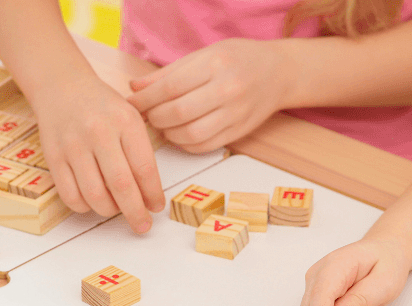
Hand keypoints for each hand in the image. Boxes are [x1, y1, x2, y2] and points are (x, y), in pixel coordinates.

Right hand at [27, 72, 163, 231]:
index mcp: (125, 122)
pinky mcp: (53, 156)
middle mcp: (99, 132)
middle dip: (135, 212)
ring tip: (116, 209)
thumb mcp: (130, 118)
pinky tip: (92, 201)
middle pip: (121, 185)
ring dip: (109, 211)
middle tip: (142, 225)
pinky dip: (84, 207)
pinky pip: (70, 195)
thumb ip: (141, 152)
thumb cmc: (103, 107)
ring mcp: (73, 145)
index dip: (152, 194)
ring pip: (94, 195)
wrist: (62, 87)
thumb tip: (150, 197)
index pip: (144, 168)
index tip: (156, 207)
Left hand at [128, 39, 296, 152]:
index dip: (145, 99)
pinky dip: (186, 144)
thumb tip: (135, 88)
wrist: (278, 72)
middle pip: (178, 112)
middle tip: (149, 115)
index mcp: (215, 64)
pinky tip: (181, 134)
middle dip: (155, 117)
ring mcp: (236, 113)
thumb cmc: (238, 59)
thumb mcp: (203, 55)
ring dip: (169, 133)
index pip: (170, 87)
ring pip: (191, 134)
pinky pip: (206, 146)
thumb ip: (168, 73)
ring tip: (164, 125)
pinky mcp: (240, 131)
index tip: (133, 103)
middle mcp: (227, 89)